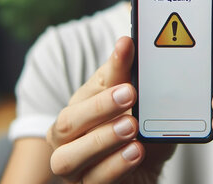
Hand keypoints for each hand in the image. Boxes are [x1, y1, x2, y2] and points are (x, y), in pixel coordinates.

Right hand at [46, 36, 174, 183]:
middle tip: (130, 95)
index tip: (128, 66)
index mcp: (76, 113)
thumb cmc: (134, 130)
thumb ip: (126, 75)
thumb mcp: (134, 101)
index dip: (105, 82)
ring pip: (70, 158)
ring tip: (132, 127)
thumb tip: (126, 42)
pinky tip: (135, 152)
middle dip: (98, 109)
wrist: (146, 169)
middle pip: (66, 125)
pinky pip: (94, 182)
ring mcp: (75, 169)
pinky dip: (115, 166)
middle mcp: (67, 142)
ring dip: (102, 140)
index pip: (82, 96)